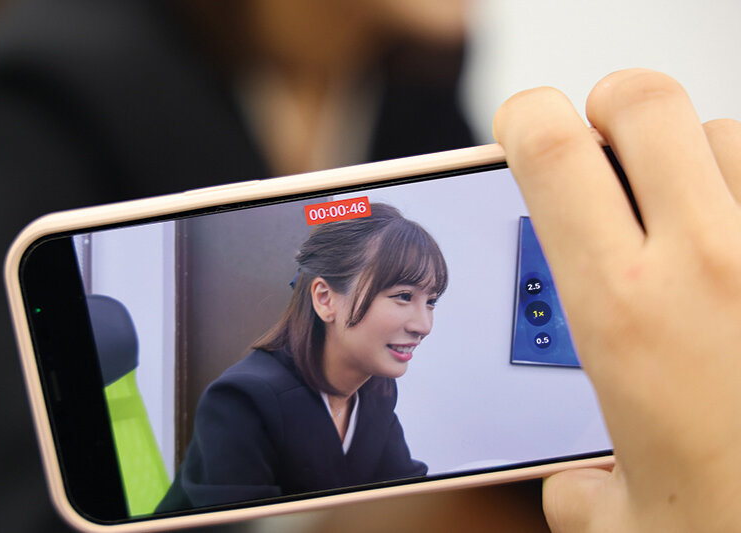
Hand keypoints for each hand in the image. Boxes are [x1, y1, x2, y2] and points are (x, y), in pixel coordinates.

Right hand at [493, 69, 740, 531]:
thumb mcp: (627, 522)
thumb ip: (580, 493)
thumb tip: (579, 489)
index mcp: (622, 311)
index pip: (552, 149)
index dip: (525, 117)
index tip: (523, 129)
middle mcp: (707, 262)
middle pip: (642, 101)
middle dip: (607, 110)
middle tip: (599, 154)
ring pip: (722, 133)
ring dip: (689, 157)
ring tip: (682, 214)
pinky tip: (739, 251)